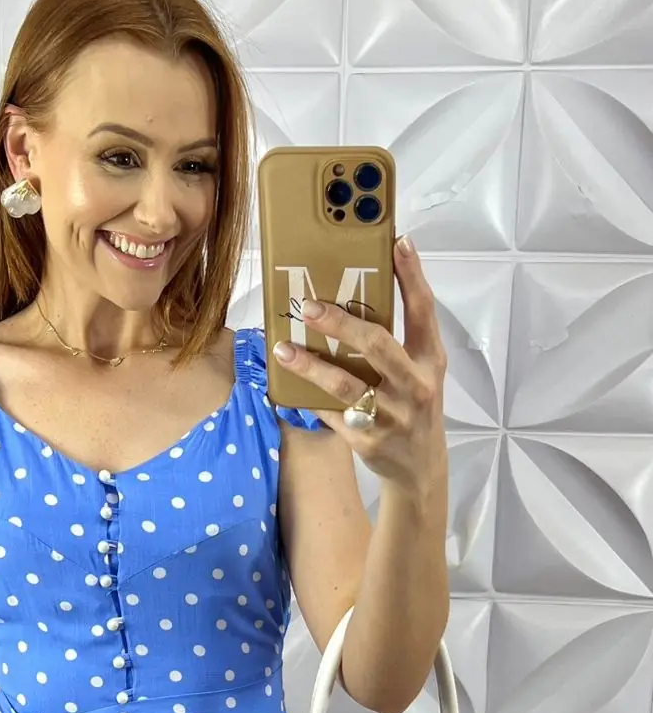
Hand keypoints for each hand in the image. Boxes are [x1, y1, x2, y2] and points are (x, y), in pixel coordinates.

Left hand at [273, 236, 447, 495]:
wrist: (420, 470)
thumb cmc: (413, 408)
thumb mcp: (420, 373)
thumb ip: (398, 340)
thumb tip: (357, 296)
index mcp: (431, 361)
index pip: (423, 311)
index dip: (412, 276)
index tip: (398, 243)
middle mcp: (415, 386)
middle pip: (377, 345)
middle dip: (340, 323)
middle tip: (307, 306)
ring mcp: (391, 416)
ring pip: (346, 384)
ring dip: (310, 365)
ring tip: (282, 348)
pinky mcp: (368, 441)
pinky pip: (332, 414)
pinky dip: (308, 399)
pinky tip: (285, 387)